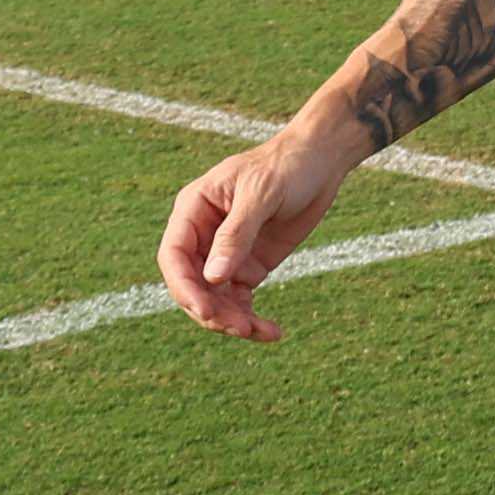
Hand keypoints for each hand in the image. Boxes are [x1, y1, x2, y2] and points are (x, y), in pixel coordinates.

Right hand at [158, 128, 355, 341]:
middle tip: (243, 328)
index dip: (184, 288)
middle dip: (212, 311)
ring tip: (263, 332)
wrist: (320, 162)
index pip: (174, 256)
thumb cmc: (285, 166)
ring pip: (214, 299)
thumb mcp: (260, 195)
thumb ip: (235, 235)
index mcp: (194, 209)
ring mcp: (225, 254)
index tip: (207, 313)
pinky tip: (271, 331)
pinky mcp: (248, 266)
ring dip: (232, 321)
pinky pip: (239, 301)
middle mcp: (203, 235)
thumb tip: (212, 278)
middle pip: (192, 285)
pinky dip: (251, 319)